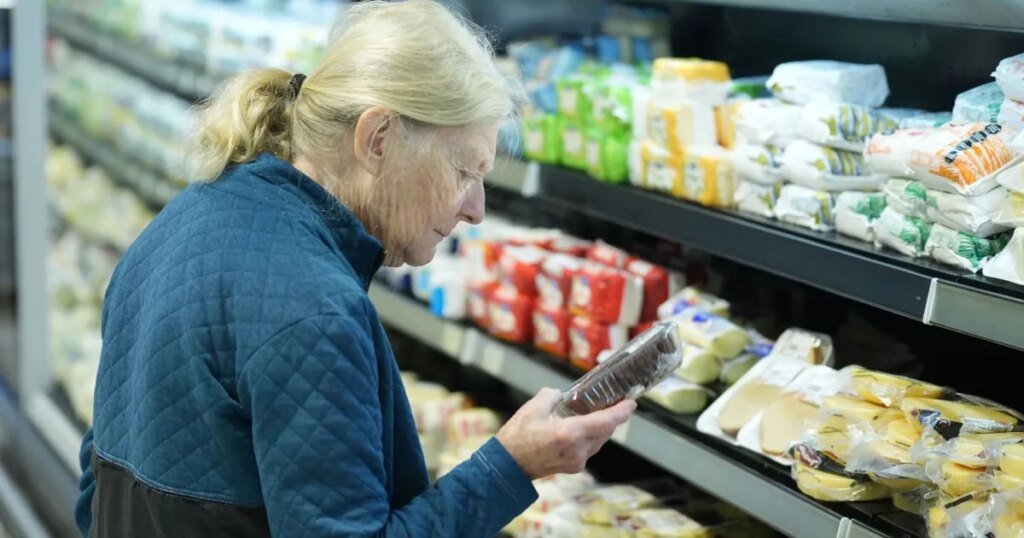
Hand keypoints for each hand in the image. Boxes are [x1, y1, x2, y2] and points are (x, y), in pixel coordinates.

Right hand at [495, 388, 635, 478]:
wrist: (507, 467)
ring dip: (601, 428)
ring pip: (598, 441)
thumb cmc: (517, 437)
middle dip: (612, 418)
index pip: (605, 422)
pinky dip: (590, 437)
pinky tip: (582, 428)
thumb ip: (551, 396)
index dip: (621, 412)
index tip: (631, 404)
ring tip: (598, 414)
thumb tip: (560, 395)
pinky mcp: (573, 467)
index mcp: (570, 433)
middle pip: (605, 432)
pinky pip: (589, 449)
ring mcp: (577, 461)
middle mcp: (578, 450)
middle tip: (615, 403)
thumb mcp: (533, 408)